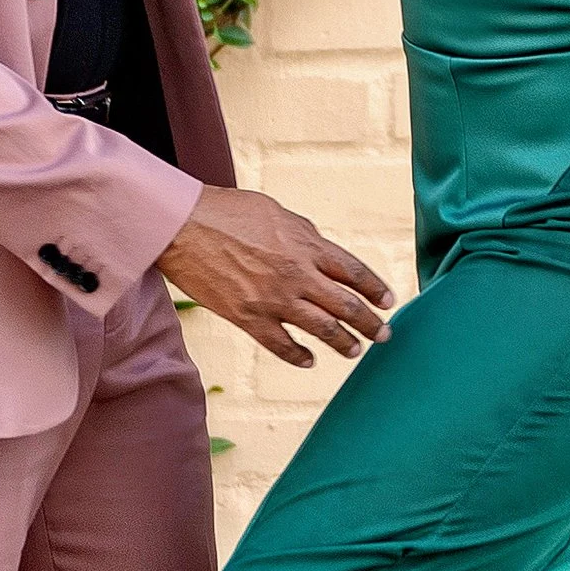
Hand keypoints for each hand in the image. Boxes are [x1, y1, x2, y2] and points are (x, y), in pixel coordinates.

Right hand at [159, 182, 392, 367]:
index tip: (388, 302)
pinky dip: (300, 356)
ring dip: (344, 343)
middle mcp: (297, 275)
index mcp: (305, 245)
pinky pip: (282, 345)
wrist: (181, 227)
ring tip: (355, 350)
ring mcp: (274, 300)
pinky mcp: (249, 318)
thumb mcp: (274, 212)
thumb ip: (303, 234)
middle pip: (347, 306)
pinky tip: (310, 359)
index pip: (353, 272)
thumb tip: (321, 251)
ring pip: (323, 329)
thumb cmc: (224, 211)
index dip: (376, 289)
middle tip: (385, 335)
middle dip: (371, 323)